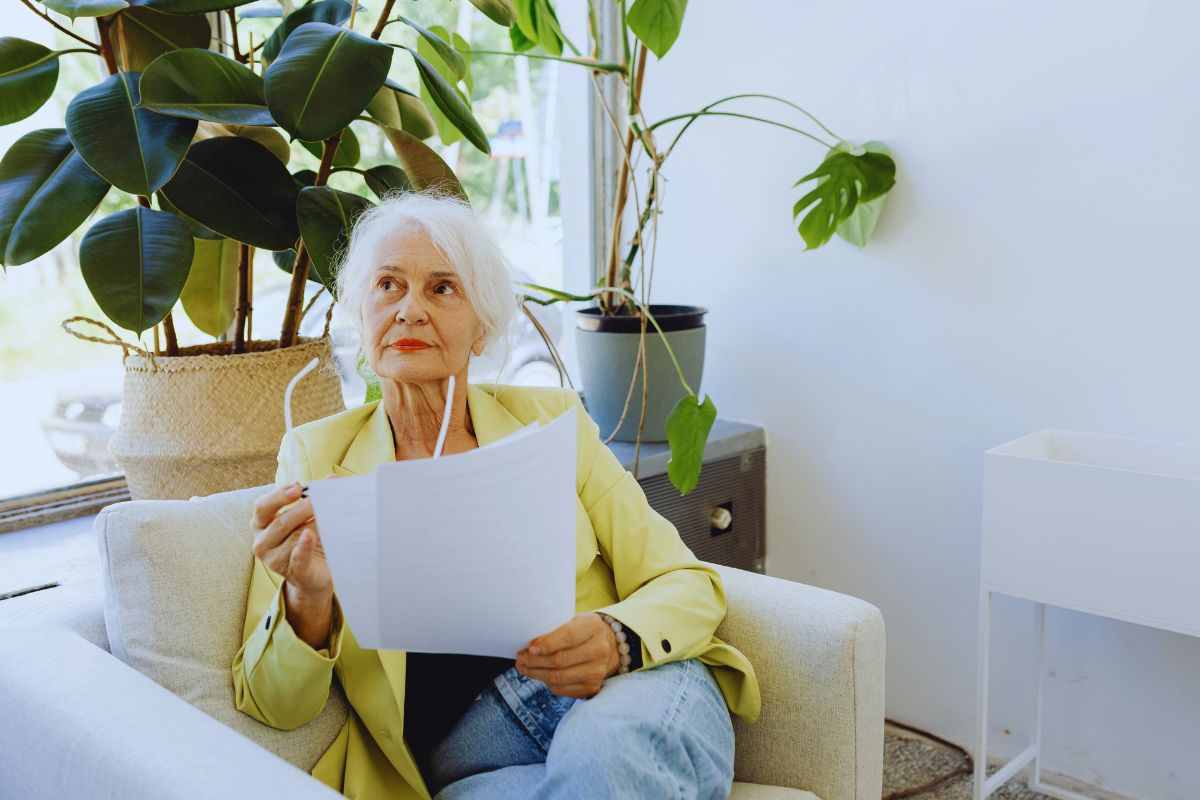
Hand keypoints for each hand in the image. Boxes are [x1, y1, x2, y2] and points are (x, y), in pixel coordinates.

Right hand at [251, 481, 332, 601]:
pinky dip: (303, 547)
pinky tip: (309, 536)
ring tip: (329, 519)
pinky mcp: (293, 573)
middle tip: (321, 500)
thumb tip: (332, 479)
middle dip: (302, 509)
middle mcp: (262, 542)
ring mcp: (274, 560)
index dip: (279, 496)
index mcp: (261, 524)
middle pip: (279, 522)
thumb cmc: (308, 540)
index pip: (262, 507)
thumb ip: (315, 499)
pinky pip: (297, 558)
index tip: (298, 486)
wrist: (316, 575)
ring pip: (293, 537)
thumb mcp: (308, 517)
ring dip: (312, 526)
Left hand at [515, 612, 620, 698]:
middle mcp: (599, 650)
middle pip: (560, 660)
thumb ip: (556, 630)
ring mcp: (597, 671)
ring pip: (558, 677)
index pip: (568, 637)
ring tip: (524, 668)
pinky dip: (546, 683)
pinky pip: (562, 689)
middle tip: (520, 658)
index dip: (547, 644)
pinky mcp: (592, 687)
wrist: (608, 646)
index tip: (530, 648)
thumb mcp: (574, 621)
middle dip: (535, 661)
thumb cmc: (584, 631)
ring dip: (536, 674)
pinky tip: (539, 675)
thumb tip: (530, 647)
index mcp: (594, 627)